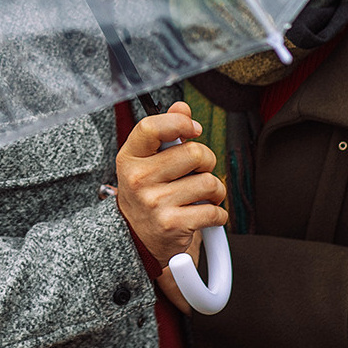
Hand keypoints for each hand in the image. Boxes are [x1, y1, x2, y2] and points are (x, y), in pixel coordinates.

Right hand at [115, 100, 226, 277]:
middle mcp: (138, 179)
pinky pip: (215, 211)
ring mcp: (155, 203)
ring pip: (209, 182)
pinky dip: (218, 214)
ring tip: (203, 195)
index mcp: (129, 158)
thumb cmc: (147, 194)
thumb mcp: (146, 162)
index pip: (152, 127)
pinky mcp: (173, 225)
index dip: (179, 122)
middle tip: (199, 171)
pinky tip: (204, 214)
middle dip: (207, 161)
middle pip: (194, 153)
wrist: (137, 241)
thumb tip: (182, 106)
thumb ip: (164, 132)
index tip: (193, 129)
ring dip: (215, 190)